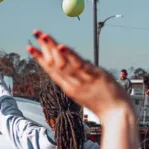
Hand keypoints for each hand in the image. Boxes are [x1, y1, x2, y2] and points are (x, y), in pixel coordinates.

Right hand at [28, 30, 138, 148]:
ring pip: (64, 62)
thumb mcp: (87, 94)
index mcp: (69, 89)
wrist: (117, 115)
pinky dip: (70, 55)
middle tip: (34, 34)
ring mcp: (82, 80)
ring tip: (43, 36)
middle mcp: (72, 84)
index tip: (30, 49)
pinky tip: (61, 46)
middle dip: (43, 48)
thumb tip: (78, 67)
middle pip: (54, 63)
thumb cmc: (105, 106)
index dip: (40, 59)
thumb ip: (80, 80)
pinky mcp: (94, 76)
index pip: (51, 70)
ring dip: (53, 47)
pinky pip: (80, 64)